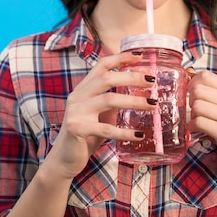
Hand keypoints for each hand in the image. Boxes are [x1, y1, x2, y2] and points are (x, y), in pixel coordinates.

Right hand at [47, 52, 156, 179]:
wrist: (63, 159)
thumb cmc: (85, 135)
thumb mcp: (99, 113)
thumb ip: (111, 101)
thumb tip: (139, 92)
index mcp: (83, 89)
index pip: (102, 65)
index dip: (121, 58)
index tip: (140, 56)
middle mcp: (78, 96)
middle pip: (107, 78)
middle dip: (132, 77)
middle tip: (152, 82)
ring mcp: (76, 112)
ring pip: (109, 100)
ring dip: (134, 101)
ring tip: (153, 105)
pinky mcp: (77, 129)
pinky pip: (106, 129)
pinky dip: (125, 132)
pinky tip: (139, 135)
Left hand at [187, 70, 216, 176]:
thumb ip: (210, 92)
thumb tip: (189, 73)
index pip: (205, 75)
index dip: (192, 83)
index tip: (192, 95)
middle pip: (198, 90)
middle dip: (190, 101)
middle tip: (194, 111)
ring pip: (197, 106)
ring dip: (191, 115)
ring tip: (197, 122)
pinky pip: (199, 122)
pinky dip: (192, 126)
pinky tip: (196, 130)